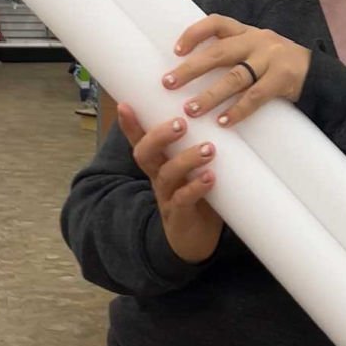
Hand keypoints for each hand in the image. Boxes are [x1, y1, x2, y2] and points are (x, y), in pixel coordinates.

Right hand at [117, 105, 222, 264]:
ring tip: (208, 149)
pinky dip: (196, 187)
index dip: (130, 125)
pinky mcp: (179, 215)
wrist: (196, 241)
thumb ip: (200, 147)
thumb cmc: (198, 197)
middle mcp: (158, 178)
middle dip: (159, 136)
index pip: (140, 141)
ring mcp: (167, 197)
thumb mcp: (194, 169)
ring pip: (167, 174)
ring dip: (186, 159)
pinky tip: (210, 177)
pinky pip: (183, 199)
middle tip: (181, 123)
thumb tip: (221, 114)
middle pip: (146, 154)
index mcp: (159, 164)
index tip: (125, 104)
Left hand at [162, 14, 310, 128]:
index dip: (195, 33)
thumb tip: (189, 69)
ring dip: (210, 95)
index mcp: (246, 32)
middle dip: (191, 69)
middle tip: (168, 83)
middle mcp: (257, 41)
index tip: (176, 50)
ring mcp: (271, 59)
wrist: (320, 74)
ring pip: (235, 77)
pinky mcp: (283, 79)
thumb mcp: (255, 50)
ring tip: (190, 109)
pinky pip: (256, 96)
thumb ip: (230, 54)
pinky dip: (238, 110)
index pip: (217, 23)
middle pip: (218, 53)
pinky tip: (223, 122)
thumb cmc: (276, 64)